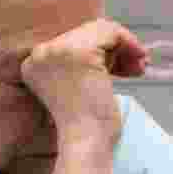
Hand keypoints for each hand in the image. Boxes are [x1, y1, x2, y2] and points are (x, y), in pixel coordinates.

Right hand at [19, 18, 150, 147]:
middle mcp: (40, 53)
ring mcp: (59, 50)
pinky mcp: (81, 51)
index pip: (71, 42)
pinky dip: (129, 43)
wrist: (85, 143)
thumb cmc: (83, 125)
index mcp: (32, 63)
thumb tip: (111, 42)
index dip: (99, 53)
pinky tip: (139, 61)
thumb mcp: (76, 86)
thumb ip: (82, 64)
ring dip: (124, 46)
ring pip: (99, 30)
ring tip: (139, 65)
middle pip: (86, 33)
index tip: (118, 68)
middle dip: (114, 48)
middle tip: (137, 64)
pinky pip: (111, 33)